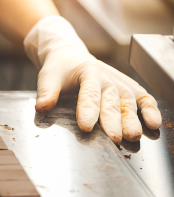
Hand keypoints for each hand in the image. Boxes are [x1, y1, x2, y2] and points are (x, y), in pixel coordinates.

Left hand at [25, 16, 160, 143]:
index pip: (89, 92)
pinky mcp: (131, 90)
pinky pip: (144, 100)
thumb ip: (46, 92)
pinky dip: (151, 111)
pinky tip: (154, 124)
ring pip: (129, 103)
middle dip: (113, 121)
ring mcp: (122, 84)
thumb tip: (42, 108)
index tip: (85, 127)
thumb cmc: (61, 69)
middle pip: (111, 101)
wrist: (72, 57)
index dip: (88, 109)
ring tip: (134, 136)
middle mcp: (109, 78)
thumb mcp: (49, 77)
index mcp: (89, 72)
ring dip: (133, 120)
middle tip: (114, 138)